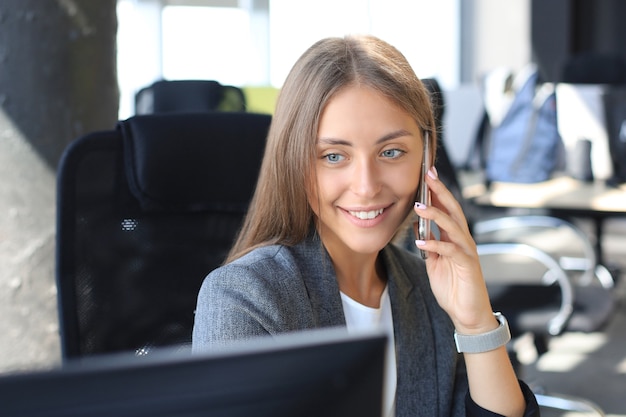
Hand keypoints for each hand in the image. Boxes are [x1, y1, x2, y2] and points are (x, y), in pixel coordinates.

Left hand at [413, 168, 495, 333]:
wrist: (468, 314)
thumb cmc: (454, 288)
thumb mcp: (435, 262)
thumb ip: (429, 244)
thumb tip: (418, 228)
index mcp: (456, 237)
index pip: (447, 209)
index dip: (438, 192)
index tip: (427, 175)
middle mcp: (464, 240)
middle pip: (453, 209)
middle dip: (440, 191)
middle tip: (428, 175)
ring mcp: (467, 251)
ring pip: (453, 226)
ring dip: (436, 214)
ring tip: (418, 206)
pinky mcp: (467, 265)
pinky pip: (451, 251)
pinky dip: (436, 245)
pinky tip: (422, 241)